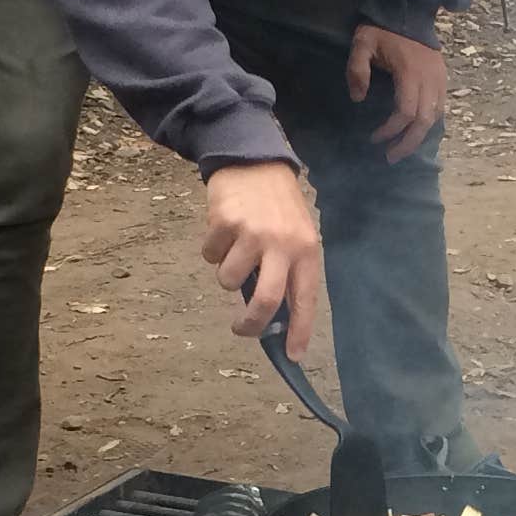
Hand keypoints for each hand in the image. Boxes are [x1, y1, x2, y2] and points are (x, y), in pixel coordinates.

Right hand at [202, 161, 322, 360]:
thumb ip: (287, 270)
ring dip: (226, 274)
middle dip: (250, 324)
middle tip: (240, 328)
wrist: (254, 159)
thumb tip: (272, 316)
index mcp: (306, 250)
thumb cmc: (278, 205)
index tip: (293, 356)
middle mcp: (282, 244)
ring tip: (235, 250)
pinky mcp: (224, 223)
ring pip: (229, 280)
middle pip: (266, 301)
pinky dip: (212, 249)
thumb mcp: (295, 234)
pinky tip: (223, 230)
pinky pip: (209, 255)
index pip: (306, 299)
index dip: (299, 331)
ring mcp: (252, 233)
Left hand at [345, 22, 446, 163]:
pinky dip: (428, 124)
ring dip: (419, 138)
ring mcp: (439, 80)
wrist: (409, 11)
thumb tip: (358, 98)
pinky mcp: (443, 79)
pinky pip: (440, 108)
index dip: (391, 130)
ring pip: (435, 118)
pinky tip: (415, 132)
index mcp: (409, 72)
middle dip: (407, 144)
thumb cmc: (382, 29)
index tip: (374, 138)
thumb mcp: (362, 43)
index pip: (405, 112)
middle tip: (390, 157)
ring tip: (402, 150)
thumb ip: (357, 70)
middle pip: (424, 122)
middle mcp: (429, 79)